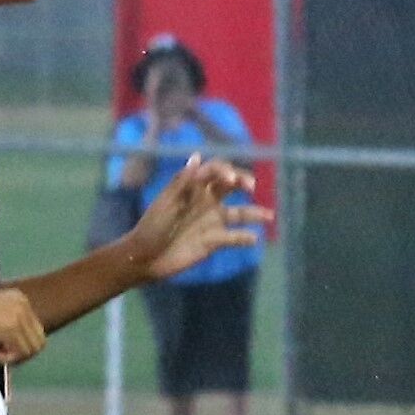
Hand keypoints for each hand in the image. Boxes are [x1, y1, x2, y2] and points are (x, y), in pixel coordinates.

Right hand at [0, 286, 46, 365]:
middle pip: (39, 342)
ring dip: (13, 356)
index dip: (20, 346)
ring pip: (32, 350)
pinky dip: (7, 358)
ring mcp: (17, 314)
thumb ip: (7, 325)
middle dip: (20, 353)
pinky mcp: (8, 327)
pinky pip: (20, 353)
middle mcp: (23, 303)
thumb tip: (20, 346)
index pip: (36, 333)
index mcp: (20, 299)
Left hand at [135, 157, 270, 280]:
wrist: (146, 258)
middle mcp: (206, 201)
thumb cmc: (152, 227)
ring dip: (255, 213)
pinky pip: (235, 237)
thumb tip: (197, 156)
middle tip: (251, 186)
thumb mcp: (166, 203)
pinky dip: (246, 238)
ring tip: (268, 216)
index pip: (214, 171)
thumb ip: (183, 182)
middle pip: (231, 186)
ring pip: (240, 213)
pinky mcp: (215, 241)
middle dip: (243, 181)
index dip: (225, 170)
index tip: (231, 179)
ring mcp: (212, 221)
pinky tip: (252, 238)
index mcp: (193, 188)